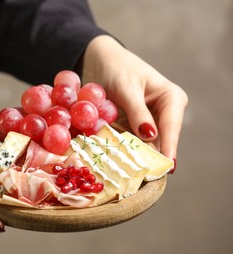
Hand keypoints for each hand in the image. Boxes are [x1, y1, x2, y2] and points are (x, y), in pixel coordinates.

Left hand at [81, 35, 187, 162]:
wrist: (99, 60)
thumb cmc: (117, 68)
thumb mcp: (127, 89)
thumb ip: (138, 113)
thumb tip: (150, 136)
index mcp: (171, 99)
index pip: (171, 127)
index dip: (168, 147)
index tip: (166, 167)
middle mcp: (164, 112)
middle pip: (159, 140)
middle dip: (149, 156)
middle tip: (141, 176)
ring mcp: (148, 121)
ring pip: (144, 144)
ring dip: (134, 155)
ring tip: (127, 172)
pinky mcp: (132, 126)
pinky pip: (130, 141)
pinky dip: (122, 148)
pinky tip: (114, 159)